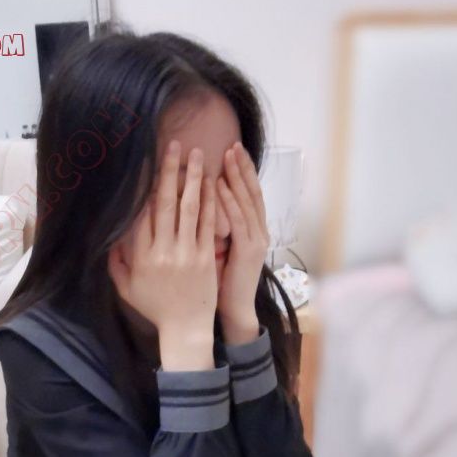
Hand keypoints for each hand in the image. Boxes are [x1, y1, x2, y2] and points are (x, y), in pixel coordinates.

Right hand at [107, 140, 217, 339]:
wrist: (185, 329)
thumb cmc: (156, 309)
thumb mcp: (127, 289)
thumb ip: (115, 263)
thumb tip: (109, 238)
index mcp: (142, 257)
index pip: (141, 214)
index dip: (144, 187)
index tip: (146, 164)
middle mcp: (163, 252)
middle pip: (165, 204)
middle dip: (169, 172)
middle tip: (174, 146)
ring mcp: (186, 254)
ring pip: (189, 209)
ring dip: (193, 179)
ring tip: (197, 155)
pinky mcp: (205, 258)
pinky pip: (207, 224)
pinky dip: (210, 202)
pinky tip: (212, 183)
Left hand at [215, 141, 269, 326]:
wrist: (234, 311)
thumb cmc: (222, 284)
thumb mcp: (220, 250)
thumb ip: (214, 229)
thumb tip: (197, 209)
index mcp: (253, 231)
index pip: (248, 195)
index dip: (242, 173)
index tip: (230, 152)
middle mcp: (259, 232)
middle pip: (252, 192)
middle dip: (242, 168)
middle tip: (233, 145)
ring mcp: (256, 241)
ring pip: (248, 201)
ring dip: (237, 177)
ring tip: (228, 155)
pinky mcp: (248, 251)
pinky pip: (238, 220)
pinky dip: (229, 200)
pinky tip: (218, 184)